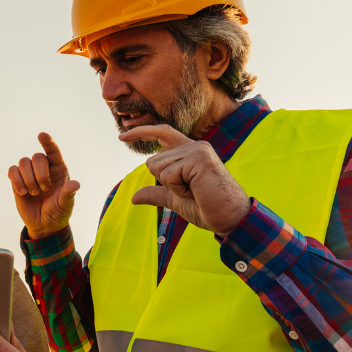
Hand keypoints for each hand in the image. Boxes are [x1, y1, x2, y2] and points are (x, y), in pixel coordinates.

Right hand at [8, 132, 81, 239]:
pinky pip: (12, 171)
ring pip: (23, 162)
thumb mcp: (65, 204)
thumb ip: (68, 194)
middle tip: (44, 189)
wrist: (44, 225)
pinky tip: (23, 192)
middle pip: (37, 157)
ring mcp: (30, 173)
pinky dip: (16, 181)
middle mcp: (44, 168)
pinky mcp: (17, 180)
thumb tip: (74, 185)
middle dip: (39, 173)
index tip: (42, 135)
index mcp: (58, 169)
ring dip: (28, 179)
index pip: (53, 151)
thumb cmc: (58, 212)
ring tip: (33, 193)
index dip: (48, 142)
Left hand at [120, 124, 251, 234]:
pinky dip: (178, 189)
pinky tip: (197, 191)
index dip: (142, 132)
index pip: (163, 134)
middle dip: (165, 183)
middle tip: (191, 192)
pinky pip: (169, 175)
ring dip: (172, 187)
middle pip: (152, 161)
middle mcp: (194, 146)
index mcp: (190, 152)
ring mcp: (198, 150)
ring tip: (195, 191)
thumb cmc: (207, 209)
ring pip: (158, 167)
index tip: (122, 135)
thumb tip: (134, 198)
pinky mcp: (199, 159)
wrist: (229, 219)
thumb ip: (157, 194)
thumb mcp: (175, 200)